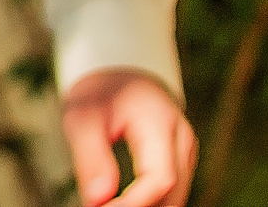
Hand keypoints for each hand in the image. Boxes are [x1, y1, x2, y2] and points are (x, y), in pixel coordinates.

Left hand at [61, 68, 195, 206]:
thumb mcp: (82, 116)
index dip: (135, 203)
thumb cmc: (98, 94)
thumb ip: (90, 157)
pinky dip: (150, 204)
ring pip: (175, 197)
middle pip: (173, 192)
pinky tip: (121, 205)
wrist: (118, 75)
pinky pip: (171, 193)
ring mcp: (185, 151)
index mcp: (160, 122)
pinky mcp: (180, 161)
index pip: (161, 178)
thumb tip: (98, 200)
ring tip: (110, 206)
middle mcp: (182, 138)